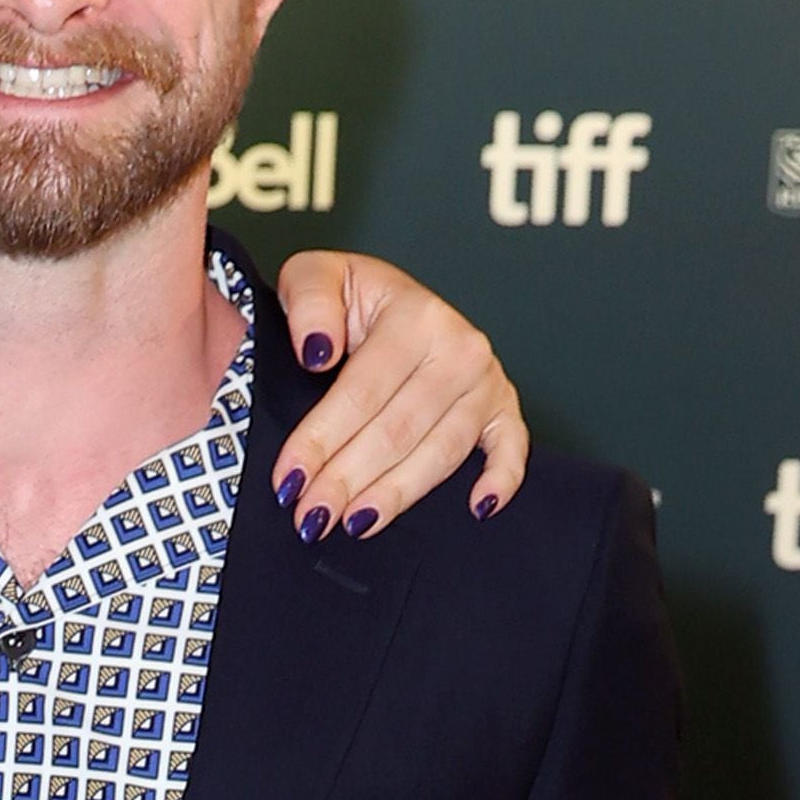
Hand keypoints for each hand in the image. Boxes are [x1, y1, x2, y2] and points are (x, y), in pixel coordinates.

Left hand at [269, 252, 527, 543]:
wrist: (388, 302)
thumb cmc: (349, 297)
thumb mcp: (316, 276)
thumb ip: (309, 303)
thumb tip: (317, 352)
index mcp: (414, 316)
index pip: (361, 393)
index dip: (321, 440)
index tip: (288, 480)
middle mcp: (459, 347)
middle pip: (397, 430)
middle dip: (348, 479)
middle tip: (312, 517)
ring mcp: (485, 380)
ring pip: (441, 451)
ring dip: (397, 493)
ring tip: (355, 523)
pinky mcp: (503, 406)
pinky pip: (511, 448)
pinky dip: (501, 479)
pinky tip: (477, 508)